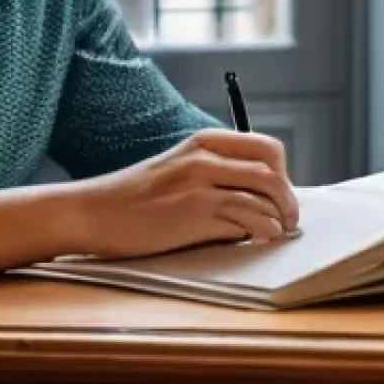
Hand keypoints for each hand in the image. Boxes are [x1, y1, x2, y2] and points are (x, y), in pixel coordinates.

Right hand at [73, 129, 298, 259]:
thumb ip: (214, 175)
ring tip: (273, 234)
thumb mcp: (177, 170)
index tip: (278, 195)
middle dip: (288, 200)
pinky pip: (247, 222)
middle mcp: (205, 158)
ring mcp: (200, 185)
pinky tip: (256, 240)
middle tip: (288, 221)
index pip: (267, 148)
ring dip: (278, 220)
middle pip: (272, 172)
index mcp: (203, 142)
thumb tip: (260, 200)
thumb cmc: (134, 198)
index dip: (282, 173)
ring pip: (265, 198)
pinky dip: (261, 232)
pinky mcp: (195, 214)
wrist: (94, 211)